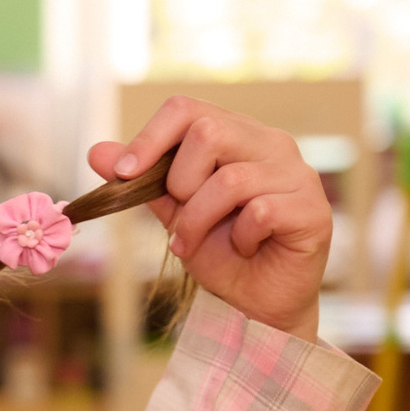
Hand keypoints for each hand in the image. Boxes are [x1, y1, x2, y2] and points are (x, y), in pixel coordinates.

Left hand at [88, 98, 329, 340]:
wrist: (255, 301)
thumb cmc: (220, 251)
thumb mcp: (172, 212)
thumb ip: (143, 181)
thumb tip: (97, 151)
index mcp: (236, 135)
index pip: (187, 109)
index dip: (149, 137)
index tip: (124, 174)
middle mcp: (271, 145)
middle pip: (209, 131)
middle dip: (179, 182)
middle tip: (180, 215)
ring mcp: (297, 175)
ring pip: (230, 179)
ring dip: (198, 220)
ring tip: (193, 243)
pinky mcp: (312, 209)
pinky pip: (260, 211)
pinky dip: (239, 237)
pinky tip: (243, 248)